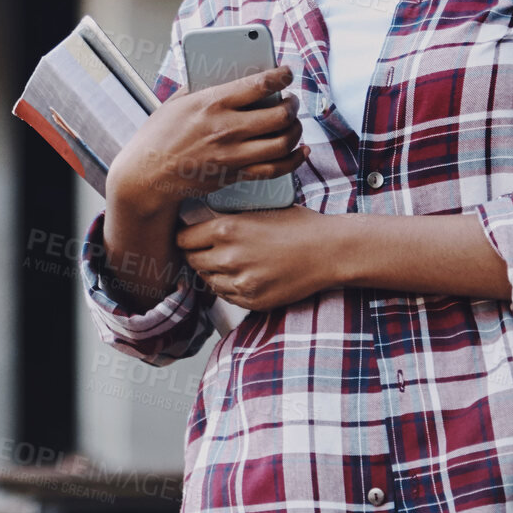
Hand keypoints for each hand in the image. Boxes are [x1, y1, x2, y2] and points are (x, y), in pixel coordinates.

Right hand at [108, 66, 308, 217]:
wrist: (146, 177)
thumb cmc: (157, 137)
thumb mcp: (176, 102)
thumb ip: (202, 86)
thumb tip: (223, 74)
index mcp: (212, 102)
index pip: (260, 84)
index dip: (281, 76)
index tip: (287, 72)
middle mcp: (227, 128)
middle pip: (279, 114)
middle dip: (292, 105)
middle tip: (291, 101)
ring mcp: (233, 154)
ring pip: (283, 142)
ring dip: (296, 130)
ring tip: (293, 123)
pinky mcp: (235, 175)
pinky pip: (276, 169)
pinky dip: (294, 160)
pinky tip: (300, 150)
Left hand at [176, 205, 337, 311]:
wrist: (328, 251)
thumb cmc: (298, 226)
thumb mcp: (257, 210)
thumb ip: (228, 220)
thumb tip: (201, 223)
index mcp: (227, 228)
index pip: (183, 238)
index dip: (184, 237)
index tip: (188, 236)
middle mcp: (228, 257)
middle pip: (191, 261)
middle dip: (195, 255)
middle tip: (203, 249)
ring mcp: (240, 283)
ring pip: (207, 280)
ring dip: (211, 272)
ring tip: (226, 261)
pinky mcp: (252, 301)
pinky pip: (225, 295)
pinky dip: (228, 286)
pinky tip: (242, 274)